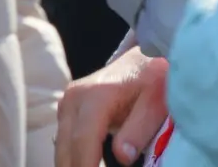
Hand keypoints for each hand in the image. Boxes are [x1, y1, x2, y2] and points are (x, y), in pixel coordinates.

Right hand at [56, 48, 169, 166]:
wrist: (142, 61)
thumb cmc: (152, 82)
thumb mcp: (155, 104)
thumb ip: (138, 130)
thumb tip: (122, 156)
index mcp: (96, 96)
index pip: (83, 141)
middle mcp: (74, 98)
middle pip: (67, 148)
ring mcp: (67, 102)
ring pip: (62, 147)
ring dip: (73, 165)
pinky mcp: (67, 109)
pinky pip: (64, 141)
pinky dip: (72, 158)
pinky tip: (86, 166)